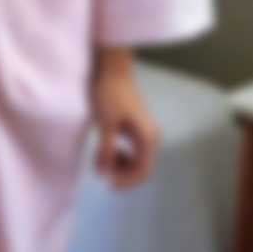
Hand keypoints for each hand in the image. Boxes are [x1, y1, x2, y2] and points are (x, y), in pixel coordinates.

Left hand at [90, 59, 160, 189]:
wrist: (111, 68)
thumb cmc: (109, 92)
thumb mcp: (105, 122)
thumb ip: (106, 150)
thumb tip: (103, 175)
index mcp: (148, 137)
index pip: (143, 171)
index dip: (126, 182)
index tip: (108, 183)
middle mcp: (152, 136)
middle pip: (141, 168)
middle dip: (122, 174)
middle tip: (101, 171)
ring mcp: (145, 132)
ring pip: (137, 160)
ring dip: (120, 165)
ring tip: (102, 158)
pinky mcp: (136, 127)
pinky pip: (132, 150)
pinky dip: (120, 154)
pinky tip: (106, 149)